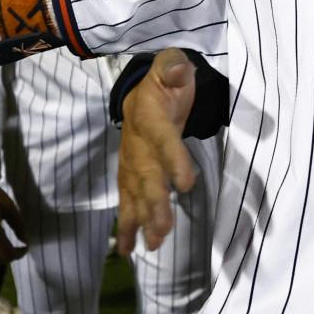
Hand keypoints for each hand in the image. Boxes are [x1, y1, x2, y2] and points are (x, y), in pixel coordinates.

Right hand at [117, 50, 200, 253]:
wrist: (143, 91)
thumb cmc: (166, 79)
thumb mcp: (171, 64)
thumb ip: (174, 66)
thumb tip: (179, 68)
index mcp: (148, 116)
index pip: (163, 139)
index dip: (173, 160)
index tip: (185, 183)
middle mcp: (136, 144)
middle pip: (146, 176)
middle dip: (154, 204)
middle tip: (163, 230)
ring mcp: (130, 162)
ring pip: (135, 194)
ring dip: (142, 220)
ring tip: (152, 245)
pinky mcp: (130, 176)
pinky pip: (127, 201)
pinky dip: (127, 225)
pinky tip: (128, 249)